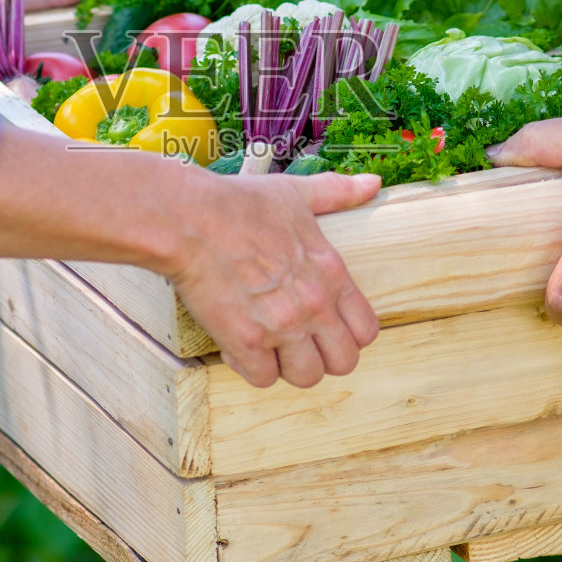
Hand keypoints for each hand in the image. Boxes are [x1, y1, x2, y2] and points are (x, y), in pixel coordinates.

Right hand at [162, 172, 382, 387]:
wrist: (189, 219)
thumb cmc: (239, 204)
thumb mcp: (296, 193)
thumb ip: (337, 193)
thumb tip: (372, 183)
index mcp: (331, 273)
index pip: (366, 331)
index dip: (350, 335)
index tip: (329, 328)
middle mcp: (314, 305)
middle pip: (343, 362)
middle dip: (323, 357)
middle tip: (299, 343)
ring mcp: (281, 327)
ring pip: (306, 376)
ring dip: (288, 366)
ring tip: (269, 347)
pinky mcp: (245, 341)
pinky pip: (262, 378)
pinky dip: (250, 367)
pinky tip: (239, 345)